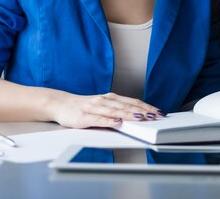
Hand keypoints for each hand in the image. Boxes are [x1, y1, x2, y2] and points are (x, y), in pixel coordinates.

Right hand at [49, 92, 163, 128]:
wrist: (60, 104)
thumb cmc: (83, 106)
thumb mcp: (103, 105)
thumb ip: (117, 109)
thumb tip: (137, 115)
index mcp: (110, 98)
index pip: (132, 102)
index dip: (146, 107)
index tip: (159, 112)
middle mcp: (104, 100)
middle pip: (126, 106)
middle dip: (142, 111)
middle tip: (155, 115)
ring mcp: (94, 108)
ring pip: (114, 111)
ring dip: (128, 114)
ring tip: (141, 118)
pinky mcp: (84, 117)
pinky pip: (98, 119)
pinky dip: (108, 120)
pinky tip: (117, 122)